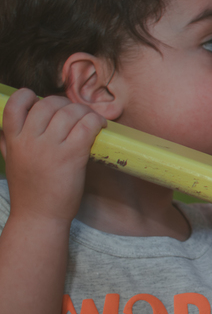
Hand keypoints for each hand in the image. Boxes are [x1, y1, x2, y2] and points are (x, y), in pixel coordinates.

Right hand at [0, 89, 105, 225]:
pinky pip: (87, 126)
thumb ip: (7, 141)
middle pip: (48, 104)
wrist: (39, 217)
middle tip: (74, 114)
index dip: (29, 96)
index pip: (15, 104)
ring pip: (70, 112)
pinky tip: (100, 126)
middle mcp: (29, 140)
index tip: (40, 101)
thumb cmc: (29, 191)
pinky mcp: (72, 156)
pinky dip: (96, 121)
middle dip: (64, 104)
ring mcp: (51, 147)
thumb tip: (6, 126)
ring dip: (84, 111)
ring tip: (90, 120)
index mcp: (13, 139)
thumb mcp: (11, 161)